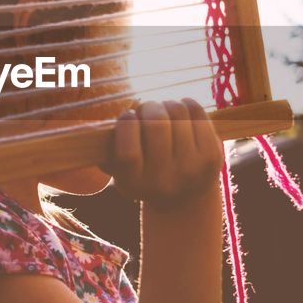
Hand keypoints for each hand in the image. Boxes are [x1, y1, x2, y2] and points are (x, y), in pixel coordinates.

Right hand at [105, 98, 222, 211]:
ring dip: (166, 104)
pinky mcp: (213, 157)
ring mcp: (192, 170)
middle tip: (146, 108)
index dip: (126, 124)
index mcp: (135, 186)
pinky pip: (197, 112)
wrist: (185, 198)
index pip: (128, 152)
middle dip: (148, 106)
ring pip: (177, 112)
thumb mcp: (119, 169)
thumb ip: (105, 148)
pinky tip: (181, 111)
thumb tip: (89, 128)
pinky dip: (186, 104)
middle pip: (157, 125)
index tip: (127, 116)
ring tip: (163, 110)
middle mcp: (164, 183)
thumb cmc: (143, 173)